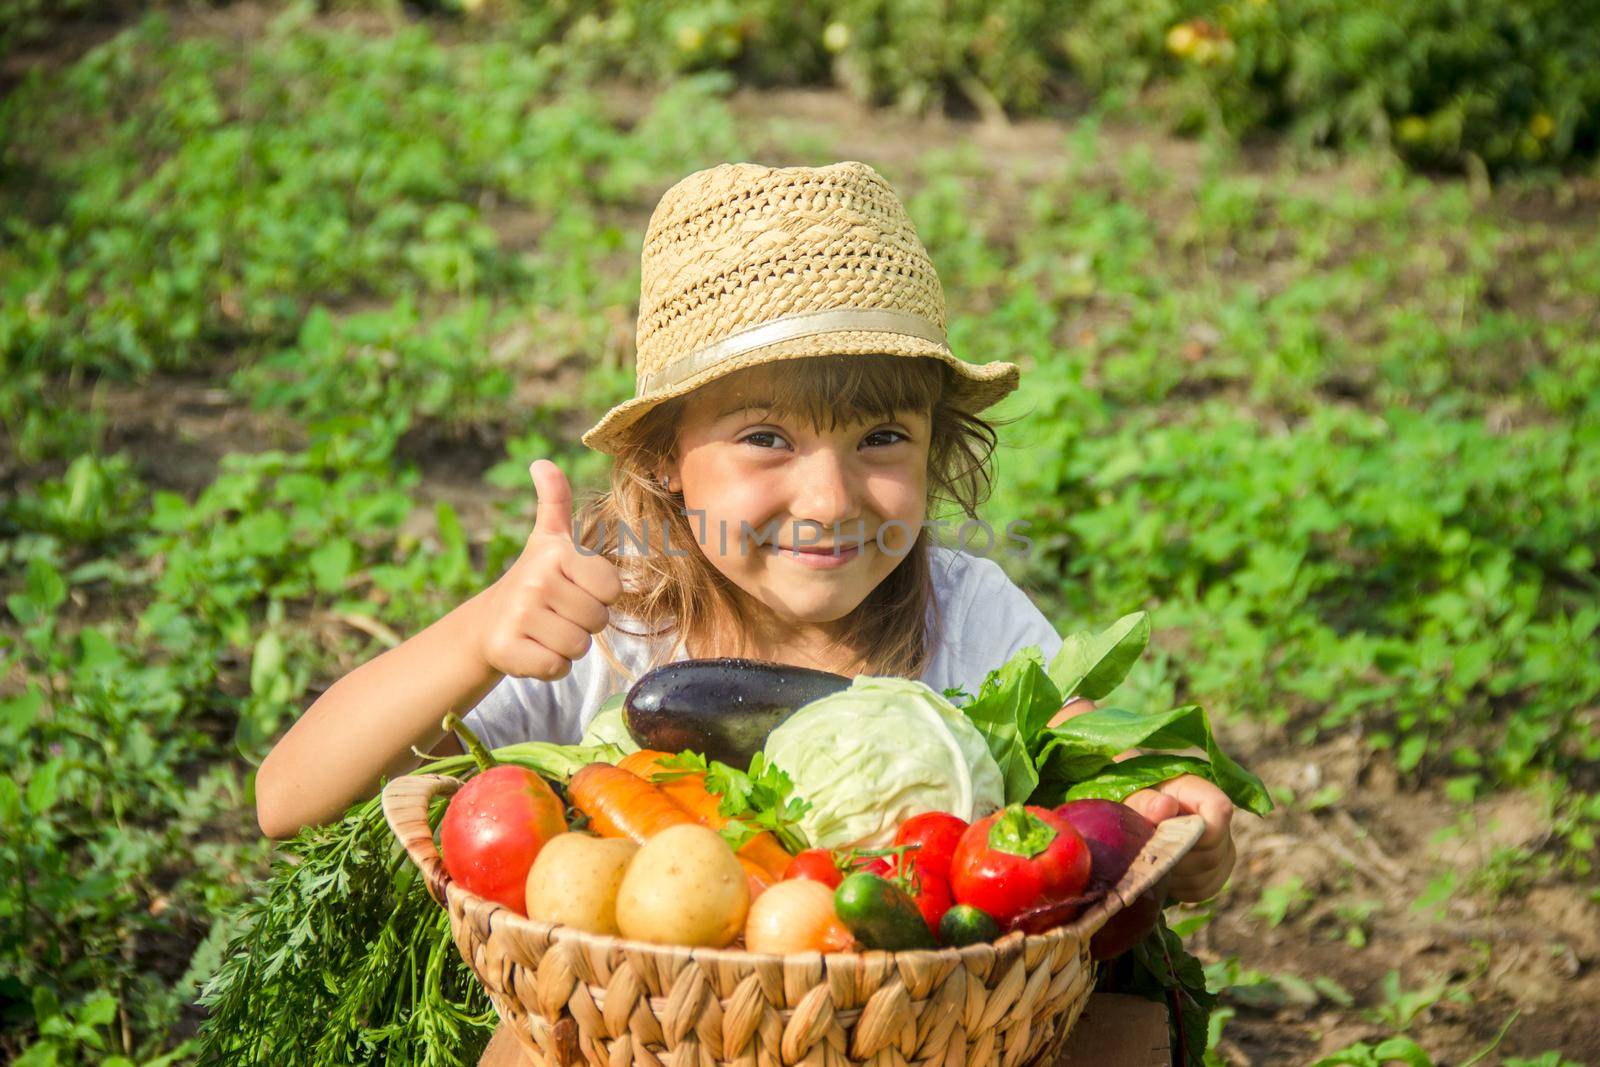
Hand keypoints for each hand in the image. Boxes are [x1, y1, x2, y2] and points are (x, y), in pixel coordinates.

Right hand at [476, 460, 622, 680]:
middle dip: (584, 622)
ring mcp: (519, 617)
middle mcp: (535, 582)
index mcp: (555, 553)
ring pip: (579, 647)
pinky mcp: (509, 651)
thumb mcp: (548, 538)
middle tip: (558, 611)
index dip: (599, 594)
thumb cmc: (535, 579)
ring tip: (546, 629)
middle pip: (598, 620)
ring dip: (569, 645)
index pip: (612, 588)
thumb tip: (542, 462)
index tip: (575, 587)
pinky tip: (535, 649)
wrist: (489, 622)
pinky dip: (551, 665)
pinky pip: (557, 668)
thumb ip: (555, 500)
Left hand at [1124, 775, 1235, 902]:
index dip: (1195, 830)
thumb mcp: (1134, 796)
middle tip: (1146, 854)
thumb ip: (1146, 801)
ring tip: (1150, 863)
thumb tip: (1166, 805)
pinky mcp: (1215, 875)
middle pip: (1211, 853)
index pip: (1219, 811)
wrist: (1139, 817)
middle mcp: (1221, 824)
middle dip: (1175, 858)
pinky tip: (1161, 875)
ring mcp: (1223, 852)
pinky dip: (1177, 888)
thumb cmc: (1136, 802)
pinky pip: (1201, 890)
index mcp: (1203, 794)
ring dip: (1174, 876)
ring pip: (1206, 876)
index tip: (1164, 836)